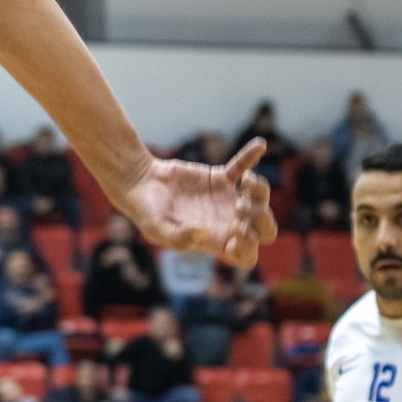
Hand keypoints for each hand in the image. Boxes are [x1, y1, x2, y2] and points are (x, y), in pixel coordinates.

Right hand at [119, 140, 276, 268]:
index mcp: (214, 241)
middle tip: (240, 206)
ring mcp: (225, 199)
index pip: (246, 255)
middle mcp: (225, 222)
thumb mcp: (156, 230)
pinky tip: (259, 145)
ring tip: (247, 180)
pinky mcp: (220, 178)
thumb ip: (179, 237)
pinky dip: (250, 156)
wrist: (138, 183)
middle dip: (263, 219)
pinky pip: (241, 167)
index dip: (249, 246)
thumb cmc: (145, 212)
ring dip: (260, 191)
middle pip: (263, 230)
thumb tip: (205, 233)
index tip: (237, 229)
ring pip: (259, 199)